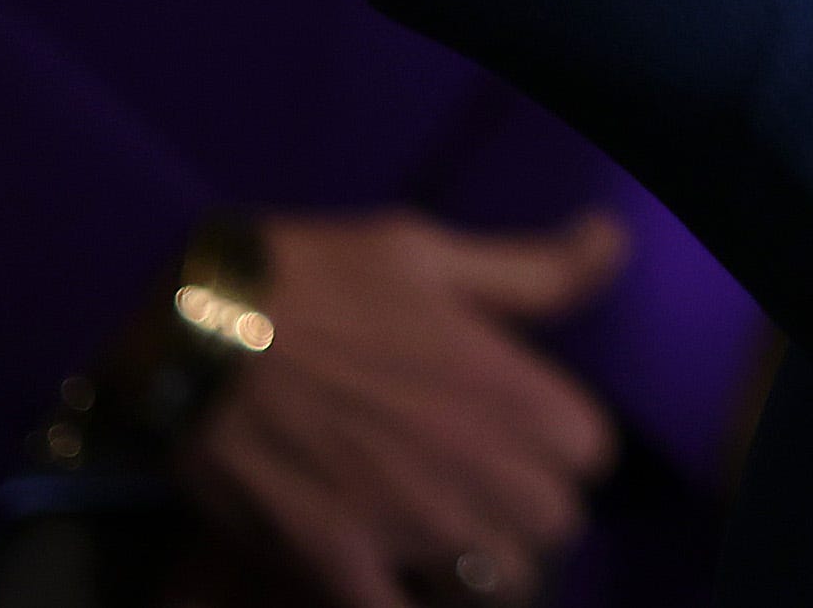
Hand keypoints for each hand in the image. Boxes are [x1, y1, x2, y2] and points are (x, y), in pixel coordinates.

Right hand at [175, 210, 624, 607]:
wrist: (195, 335)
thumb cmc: (315, 281)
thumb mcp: (431, 254)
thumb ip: (533, 270)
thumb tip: (616, 240)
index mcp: (509, 387)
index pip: (592, 453)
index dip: (559, 446)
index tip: (522, 435)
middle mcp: (478, 463)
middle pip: (552, 527)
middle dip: (523, 511)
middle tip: (476, 488)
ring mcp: (412, 523)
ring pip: (498, 586)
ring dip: (476, 569)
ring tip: (438, 542)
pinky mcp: (340, 565)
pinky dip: (405, 603)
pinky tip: (390, 582)